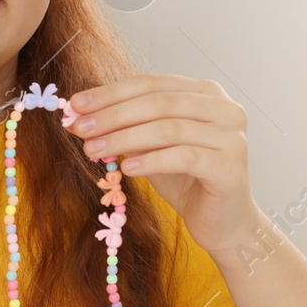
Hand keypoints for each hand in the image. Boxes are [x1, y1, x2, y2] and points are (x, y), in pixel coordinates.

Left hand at [65, 75, 264, 252]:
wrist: (222, 222)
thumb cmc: (185, 181)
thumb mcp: (149, 149)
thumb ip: (124, 129)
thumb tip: (78, 117)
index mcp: (205, 92)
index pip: (151, 83)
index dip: (111, 93)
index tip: (75, 104)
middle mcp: (224, 108)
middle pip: (158, 102)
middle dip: (113, 114)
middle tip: (80, 128)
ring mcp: (231, 135)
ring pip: (168, 128)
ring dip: (124, 138)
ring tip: (93, 150)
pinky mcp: (230, 165)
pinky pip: (183, 157)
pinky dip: (150, 161)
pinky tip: (126, 169)